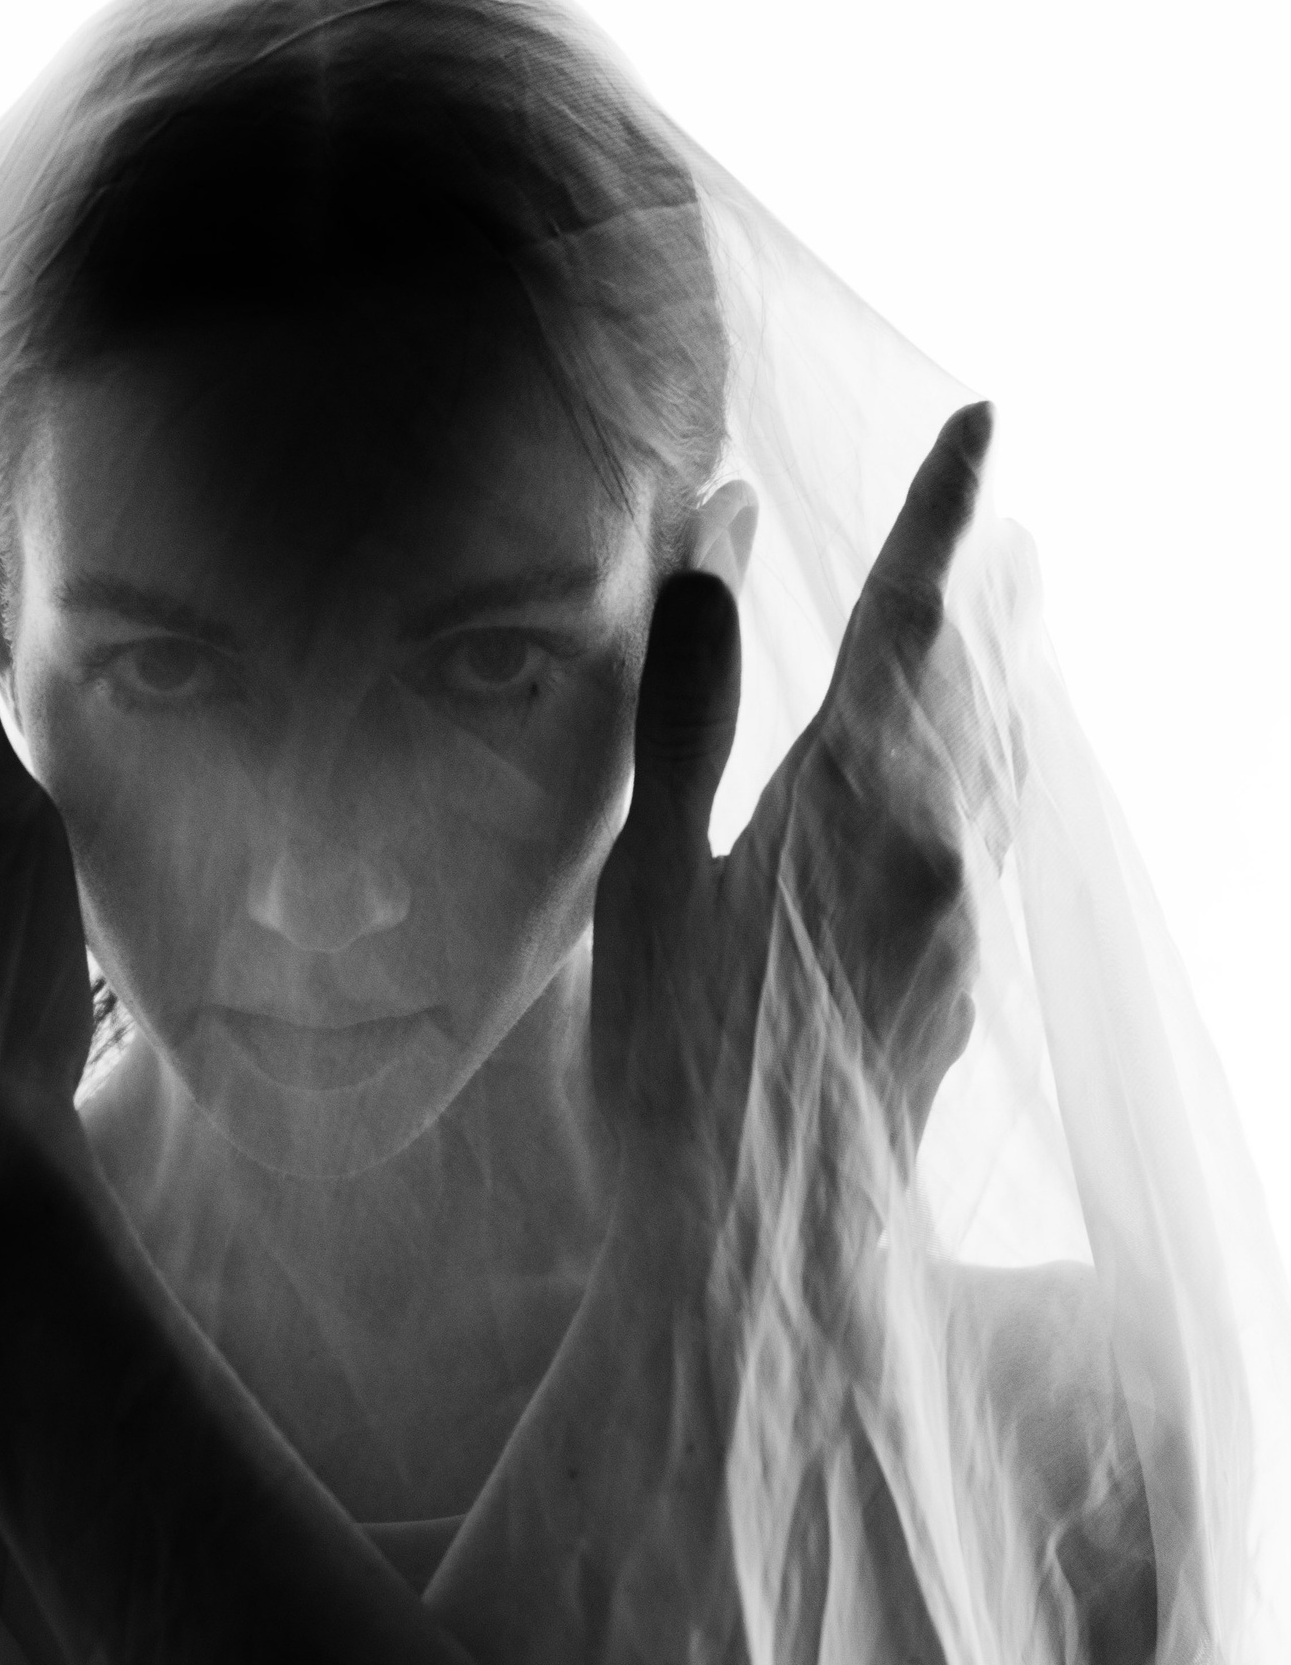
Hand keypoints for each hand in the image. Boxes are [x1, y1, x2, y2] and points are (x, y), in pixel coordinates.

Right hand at [592, 401, 1005, 1232]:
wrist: (763, 1244)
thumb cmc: (675, 1066)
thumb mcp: (650, 871)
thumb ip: (692, 705)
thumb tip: (722, 543)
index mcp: (866, 798)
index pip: (917, 614)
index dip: (943, 511)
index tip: (979, 420)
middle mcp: (947, 841)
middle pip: (986, 672)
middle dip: (990, 580)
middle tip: (1002, 503)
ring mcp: (966, 912)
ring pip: (1006, 750)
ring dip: (1005, 663)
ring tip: (1013, 605)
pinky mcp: (963, 971)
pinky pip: (997, 819)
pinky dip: (996, 750)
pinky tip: (980, 762)